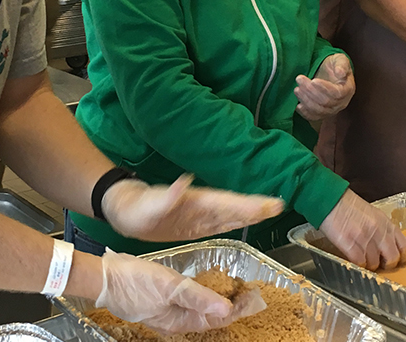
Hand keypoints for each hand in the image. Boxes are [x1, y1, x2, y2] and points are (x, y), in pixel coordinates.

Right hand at [98, 249, 254, 333]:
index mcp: (179, 322)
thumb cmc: (134, 282)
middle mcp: (175, 321)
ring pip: (199, 311)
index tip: (254, 298)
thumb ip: (199, 298)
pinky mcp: (158, 302)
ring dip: (216, 301)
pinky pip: (186, 303)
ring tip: (232, 288)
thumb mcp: (171, 287)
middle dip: (231, 306)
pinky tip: (204, 285)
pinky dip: (200, 296)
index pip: (217, 320)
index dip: (238, 309)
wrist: (103, 278)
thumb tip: (227, 310)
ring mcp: (166, 312)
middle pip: (210, 318)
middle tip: (247, 292)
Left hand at [103, 174, 283, 242]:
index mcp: (193, 201)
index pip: (225, 203)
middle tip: (279, 205)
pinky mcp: (195, 225)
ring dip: (251, 213)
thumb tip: (185, 180)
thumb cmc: (135, 209)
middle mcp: (200, 207)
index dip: (246, 204)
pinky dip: (236, 222)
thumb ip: (167, 196)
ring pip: (230, 214)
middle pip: (233, 207)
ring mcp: (199, 215)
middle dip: (256, 206)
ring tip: (274, 210)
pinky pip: (220, 224)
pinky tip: (249, 222)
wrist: (125, 211)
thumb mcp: (147, 205)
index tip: (267, 203)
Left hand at [295, 53, 354, 120]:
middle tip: (300, 80)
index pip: (337, 93)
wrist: (328, 72)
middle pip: (326, 102)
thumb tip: (341, 73)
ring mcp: (332, 110)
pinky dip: (305, 113)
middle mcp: (341, 102)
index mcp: (348, 89)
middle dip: (311, 92)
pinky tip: (298, 106)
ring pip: (319, 110)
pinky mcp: (322, 113)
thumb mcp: (340, 59)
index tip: (313, 80)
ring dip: (306, 101)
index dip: (325, 88)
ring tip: (297, 89)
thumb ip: (342, 64)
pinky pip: (314, 117)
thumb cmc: (334, 65)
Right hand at [318, 190, 405, 270]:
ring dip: (369, 265)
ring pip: (374, 263)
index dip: (401, 257)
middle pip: (392, 258)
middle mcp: (379, 231)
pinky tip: (354, 259)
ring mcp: (365, 238)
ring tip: (363, 259)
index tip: (397, 261)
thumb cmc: (350, 206)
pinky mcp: (350, 244)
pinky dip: (358, 264)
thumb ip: (383, 229)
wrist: (331, 200)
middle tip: (379, 264)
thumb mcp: (374, 214)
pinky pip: (360, 263)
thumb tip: (388, 246)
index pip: (403, 245)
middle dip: (386, 265)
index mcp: (386, 223)